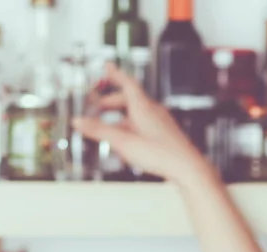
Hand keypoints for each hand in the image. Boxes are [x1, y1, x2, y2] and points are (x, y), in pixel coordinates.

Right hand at [73, 63, 218, 186]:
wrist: (188, 169)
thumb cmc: (161, 154)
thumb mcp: (123, 142)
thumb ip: (99, 131)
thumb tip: (78, 122)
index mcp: (144, 107)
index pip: (127, 83)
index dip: (115, 74)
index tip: (107, 66)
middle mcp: (154, 112)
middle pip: (131, 100)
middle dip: (113, 102)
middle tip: (99, 106)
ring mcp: (162, 124)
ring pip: (138, 115)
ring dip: (121, 118)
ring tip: (110, 129)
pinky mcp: (167, 137)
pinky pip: (146, 127)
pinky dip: (132, 129)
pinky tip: (129, 143)